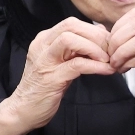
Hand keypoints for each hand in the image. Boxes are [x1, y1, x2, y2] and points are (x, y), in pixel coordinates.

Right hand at [0, 18, 113, 134]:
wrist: (23, 110)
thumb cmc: (44, 87)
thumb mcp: (60, 62)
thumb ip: (76, 49)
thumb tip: (100, 36)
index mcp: (45, 40)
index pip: (71, 23)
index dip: (93, 30)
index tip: (108, 44)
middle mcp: (42, 46)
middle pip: (71, 26)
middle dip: (95, 36)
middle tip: (110, 50)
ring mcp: (45, 61)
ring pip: (70, 40)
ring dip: (94, 48)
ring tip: (108, 60)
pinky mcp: (51, 78)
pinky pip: (76, 65)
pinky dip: (95, 66)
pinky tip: (106, 70)